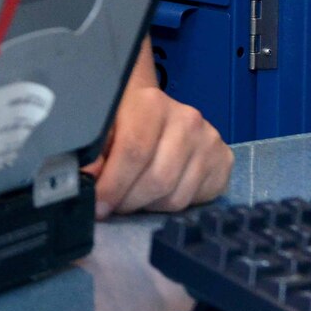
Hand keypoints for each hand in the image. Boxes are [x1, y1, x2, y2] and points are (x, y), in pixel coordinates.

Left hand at [84, 85, 231, 217]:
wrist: (154, 106)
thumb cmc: (123, 117)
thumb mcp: (102, 125)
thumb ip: (93, 151)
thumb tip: (85, 178)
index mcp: (152, 104)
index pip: (133, 152)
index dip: (113, 185)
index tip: (97, 204)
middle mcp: (187, 120)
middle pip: (157, 180)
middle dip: (128, 201)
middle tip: (110, 206)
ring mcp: (210, 141)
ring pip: (176, 196)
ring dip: (147, 206)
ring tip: (130, 198)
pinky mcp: (224, 160)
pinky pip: (195, 200)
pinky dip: (169, 205)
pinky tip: (154, 194)